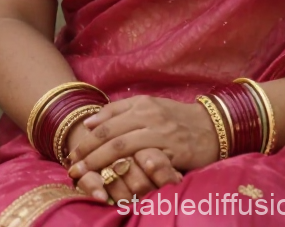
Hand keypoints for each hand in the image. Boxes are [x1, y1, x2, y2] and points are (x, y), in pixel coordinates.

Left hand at [66, 96, 216, 198]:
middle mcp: (147, 116)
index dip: (87, 137)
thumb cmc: (177, 118)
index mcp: (141, 104)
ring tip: (85, 173)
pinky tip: (116, 179)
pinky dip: (127, 170)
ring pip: (121, 147)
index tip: (72, 151)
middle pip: (110, 134)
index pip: (106, 119)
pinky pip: (144, 161)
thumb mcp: (150, 107)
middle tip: (72, 166)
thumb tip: (91, 122)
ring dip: (100, 161)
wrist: (213, 126)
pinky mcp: (172, 151)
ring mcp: (159, 133)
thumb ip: (122, 112)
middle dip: (88, 151)